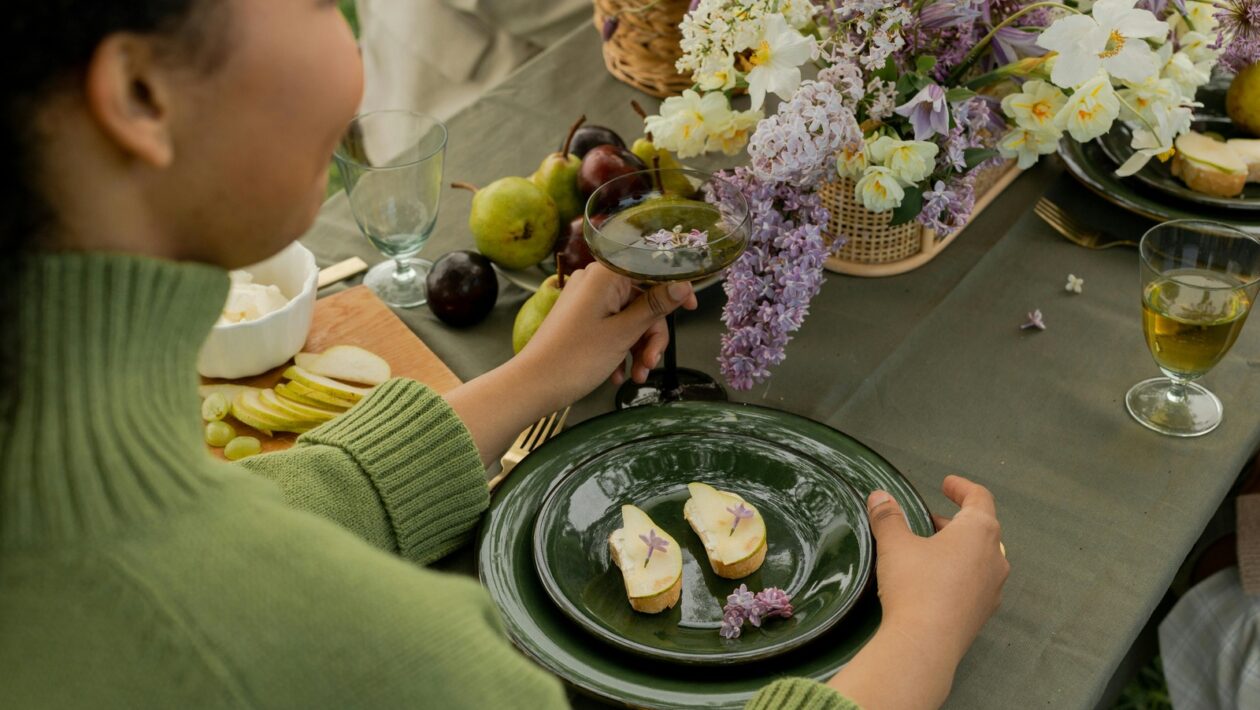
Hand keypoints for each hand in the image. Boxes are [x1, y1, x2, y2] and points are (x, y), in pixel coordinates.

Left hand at [516, 264, 697, 406]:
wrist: (533, 386)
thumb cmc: (575, 358)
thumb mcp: (623, 334)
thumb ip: (655, 306)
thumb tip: (682, 284)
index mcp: (605, 275)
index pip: (651, 269)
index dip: (674, 288)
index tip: (690, 309)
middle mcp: (596, 281)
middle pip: (643, 298)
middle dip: (651, 333)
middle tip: (651, 363)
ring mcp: (587, 300)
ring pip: (630, 317)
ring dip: (638, 347)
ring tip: (636, 376)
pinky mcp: (582, 318)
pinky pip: (613, 327)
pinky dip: (621, 349)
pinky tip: (620, 374)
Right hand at [823, 476, 1007, 708]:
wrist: (925, 644)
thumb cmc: (915, 584)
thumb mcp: (895, 545)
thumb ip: (888, 517)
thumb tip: (879, 496)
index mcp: (979, 532)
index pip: (979, 498)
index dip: (962, 488)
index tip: (946, 484)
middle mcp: (995, 557)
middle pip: (981, 528)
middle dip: (955, 521)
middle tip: (929, 520)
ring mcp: (993, 588)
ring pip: (980, 557)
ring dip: (958, 549)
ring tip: (930, 551)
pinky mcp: (983, 613)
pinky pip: (975, 583)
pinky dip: (958, 574)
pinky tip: (934, 583)